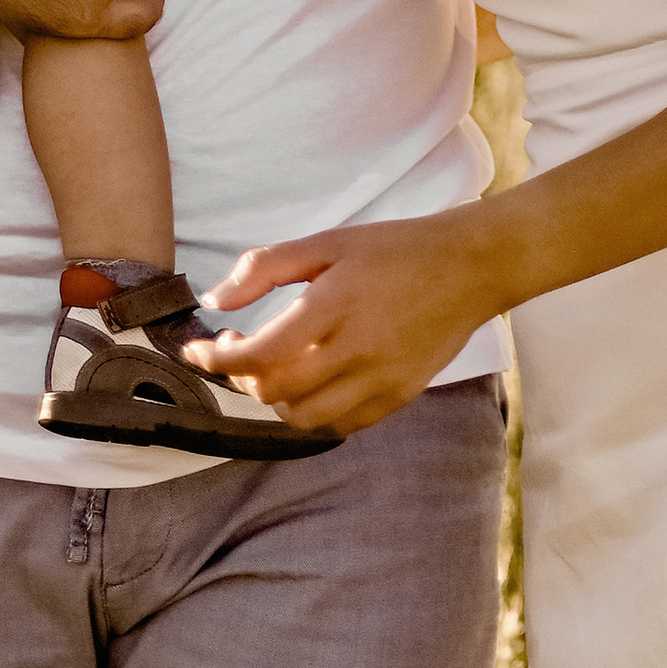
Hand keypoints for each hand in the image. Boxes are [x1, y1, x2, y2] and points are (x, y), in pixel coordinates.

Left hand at [188, 210, 501, 436]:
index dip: (217, 359)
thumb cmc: (394, 249)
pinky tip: (310, 384)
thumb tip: (215, 300)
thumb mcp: (326, 242)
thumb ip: (265, 268)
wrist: (469, 268)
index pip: (260, 354)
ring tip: (271, 370)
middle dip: (241, 377)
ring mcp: (382, 379)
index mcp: (335, 305)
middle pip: (277, 392)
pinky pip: (342, 425)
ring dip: (274, 399)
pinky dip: (314, 413)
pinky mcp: (399, 396)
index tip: (197, 350)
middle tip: (235, 352)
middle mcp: (358, 350)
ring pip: (305, 418)